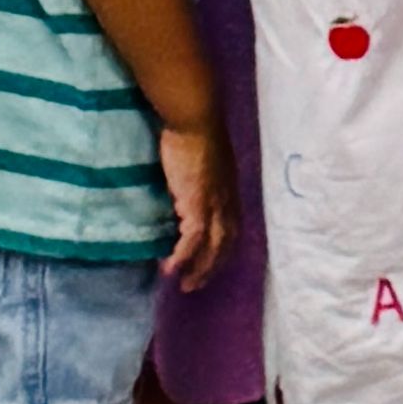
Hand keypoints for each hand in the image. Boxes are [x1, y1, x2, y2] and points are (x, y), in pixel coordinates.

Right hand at [157, 115, 234, 292]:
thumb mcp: (205, 162)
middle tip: (195, 284)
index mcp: (230, 191)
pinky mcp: (197, 204)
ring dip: (198, 269)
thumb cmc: (195, 132)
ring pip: (212, 247)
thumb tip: (188, 190)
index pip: (232, 229)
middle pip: (225, 244)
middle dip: (211, 267)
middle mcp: (227, 201)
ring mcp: (214, 204)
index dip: (221, 250)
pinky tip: (170, 268)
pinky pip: (192, 240)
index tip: (208, 264)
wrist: (194, 118)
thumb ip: (202, 179)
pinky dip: (182, 257)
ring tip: (183, 285)